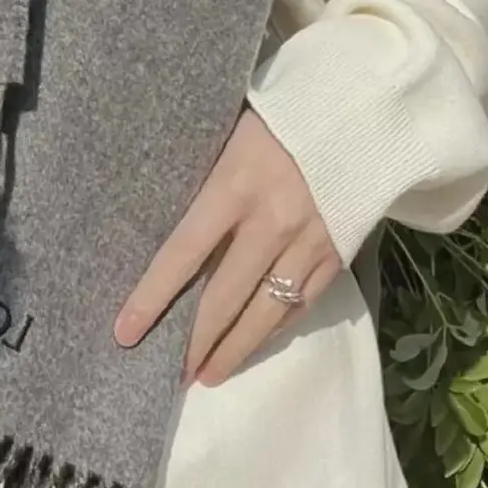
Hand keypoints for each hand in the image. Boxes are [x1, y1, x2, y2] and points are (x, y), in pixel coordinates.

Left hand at [113, 109, 340, 384]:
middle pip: (222, 299)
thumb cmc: (281, 112)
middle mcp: (271, 223)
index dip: (152, 298)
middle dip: (192, 342)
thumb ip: (204, 178)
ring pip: (264, 313)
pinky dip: (274, 329)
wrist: (362, 110)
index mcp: (234, 186)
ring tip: (206, 375)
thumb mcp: (228, 133)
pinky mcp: (338, 254)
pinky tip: (254, 343)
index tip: (125, 333)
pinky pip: (300, 304)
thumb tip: (163, 219)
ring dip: (233, 349)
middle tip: (167, 377)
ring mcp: (308, 243)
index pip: (182, 254)